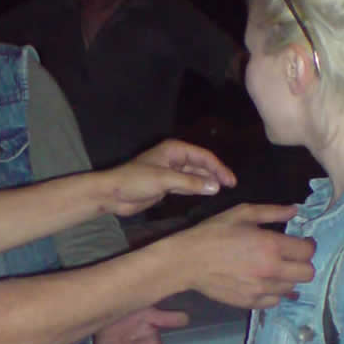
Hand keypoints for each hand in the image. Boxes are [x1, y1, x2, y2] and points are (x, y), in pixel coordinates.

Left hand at [104, 139, 236, 216]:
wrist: (113, 194)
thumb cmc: (135, 180)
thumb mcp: (164, 180)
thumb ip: (190, 182)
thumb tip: (215, 186)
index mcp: (174, 150)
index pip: (203, 156)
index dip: (219, 167)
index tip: (231, 181)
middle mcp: (174, 158)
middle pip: (201, 164)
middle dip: (216, 173)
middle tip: (231, 185)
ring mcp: (171, 172)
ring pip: (195, 175)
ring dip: (208, 181)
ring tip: (223, 189)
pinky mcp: (167, 185)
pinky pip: (188, 184)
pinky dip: (198, 188)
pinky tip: (208, 192)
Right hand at [180, 204, 314, 307]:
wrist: (188, 260)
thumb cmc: (214, 233)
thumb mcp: (242, 213)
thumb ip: (272, 212)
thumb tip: (295, 211)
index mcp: (272, 246)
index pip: (308, 251)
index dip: (307, 245)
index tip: (301, 242)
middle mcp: (271, 270)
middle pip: (307, 273)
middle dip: (303, 263)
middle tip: (291, 257)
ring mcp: (261, 289)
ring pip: (292, 288)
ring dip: (288, 278)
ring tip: (275, 269)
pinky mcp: (251, 302)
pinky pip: (275, 301)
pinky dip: (274, 292)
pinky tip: (264, 282)